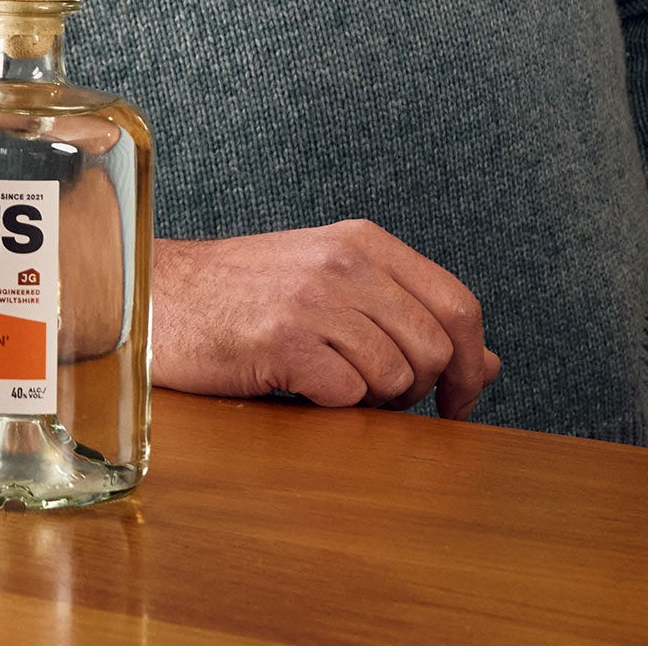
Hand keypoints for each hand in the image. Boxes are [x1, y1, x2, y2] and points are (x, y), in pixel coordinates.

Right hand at [151, 220, 500, 419]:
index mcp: (363, 241)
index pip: (459, 304)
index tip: (459, 401)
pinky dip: (329, 405)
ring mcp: (313, 298)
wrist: (158, 293)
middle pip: (435, 349)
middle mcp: (344, 261)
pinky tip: (296, 383)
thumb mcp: (333, 286)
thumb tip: (489, 363)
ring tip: (326, 380)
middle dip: (417, 391)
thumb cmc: (245, 295)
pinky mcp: (282, 339)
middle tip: (375, 395)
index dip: (471, 363)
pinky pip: (347, 396)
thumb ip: (409, 316)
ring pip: (395, 379)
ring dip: (369, 400)